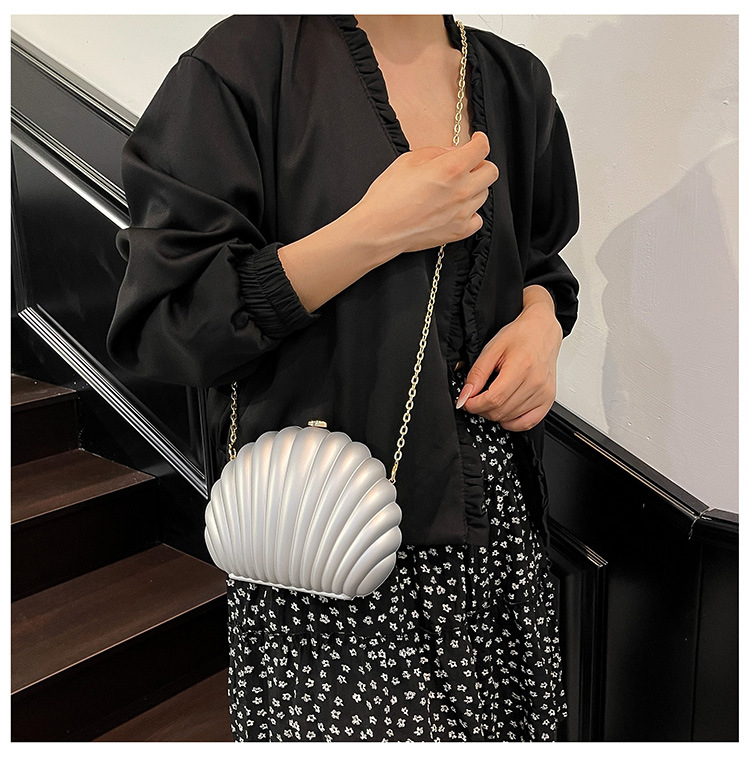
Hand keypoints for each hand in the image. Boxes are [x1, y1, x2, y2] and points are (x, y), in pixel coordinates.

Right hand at [353, 131, 498, 261]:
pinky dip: (470, 212)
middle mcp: (462, 190)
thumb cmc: (388, 195)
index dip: (480, 140)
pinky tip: (456, 209)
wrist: (379, 229)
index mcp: (451, 168)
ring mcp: (463, 213)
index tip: (477, 141)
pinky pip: (477, 218)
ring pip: (484, 194)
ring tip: (456, 189)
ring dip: (474, 187)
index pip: (482, 148)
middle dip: (480, 164)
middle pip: (491, 171)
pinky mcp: (459, 231)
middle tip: (467, 165)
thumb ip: (436, 152)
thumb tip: (452, 152)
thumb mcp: (408, 160)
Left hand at [455, 290, 563, 431]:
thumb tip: (465, 396)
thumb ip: (477, 374)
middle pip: (501, 411)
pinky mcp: (548, 400)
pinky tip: (504, 412)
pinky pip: (527, 423)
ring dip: (495, 414)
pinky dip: (512, 422)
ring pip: (511, 418)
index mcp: (521, 367)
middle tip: (475, 399)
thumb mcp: (492, 350)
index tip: (465, 402)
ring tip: (491, 399)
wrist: (542, 331)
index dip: (475, 405)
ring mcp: (544, 393)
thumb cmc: (520, 336)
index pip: (494, 399)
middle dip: (481, 409)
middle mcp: (535, 382)